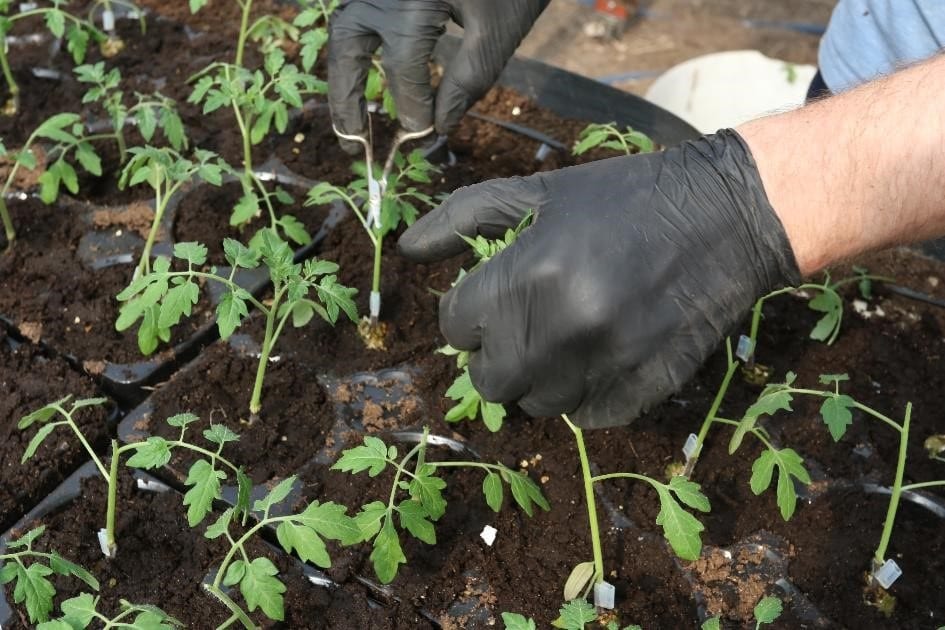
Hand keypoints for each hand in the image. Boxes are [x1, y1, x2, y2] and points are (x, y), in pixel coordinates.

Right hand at [327, 0, 547, 152]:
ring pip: (344, 30)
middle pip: (349, 45)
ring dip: (344, 77)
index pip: (403, 67)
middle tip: (353, 144)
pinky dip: (357, 52)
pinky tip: (367, 82)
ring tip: (352, 121)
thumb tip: (437, 128)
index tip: (422, 137)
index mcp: (413, 0)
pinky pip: (358, 17)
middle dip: (347, 98)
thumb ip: (466, 83)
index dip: (412, 108)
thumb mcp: (497, 33)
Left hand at [399, 130, 800, 427]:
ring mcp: (605, 365)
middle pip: (488, 380)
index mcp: (528, 275)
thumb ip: (462, 217)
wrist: (724, 217)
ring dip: (538, 376)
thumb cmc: (621, 198)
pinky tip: (599, 356)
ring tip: (562, 337)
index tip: (488, 300)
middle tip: (520, 325)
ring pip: (536, 404)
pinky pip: (587, 417)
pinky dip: (584, 394)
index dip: (466, 312)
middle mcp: (561, 328)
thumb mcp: (538, 192)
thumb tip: (406, 249)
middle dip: (493, 354)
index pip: (455, 325)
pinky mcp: (645, 389)